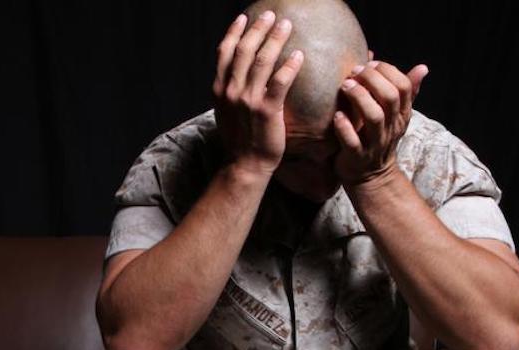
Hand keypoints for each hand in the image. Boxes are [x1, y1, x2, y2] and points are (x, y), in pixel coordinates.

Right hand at [213, 11, 303, 176]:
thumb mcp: (226, 111)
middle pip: (244, 50)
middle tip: (271, 15)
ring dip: (275, 39)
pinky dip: (289, 66)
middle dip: (258, 29)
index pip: (224, 53)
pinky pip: (280, 82)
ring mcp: (248, 101)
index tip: (244, 18)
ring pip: (262, 61)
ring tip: (286, 25)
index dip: (234, 32)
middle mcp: (231, 92)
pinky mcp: (267, 111)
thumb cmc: (239, 139)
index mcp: (219, 89)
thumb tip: (239, 74)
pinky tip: (299, 55)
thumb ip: (230, 91)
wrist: (245, 164)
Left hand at [333, 61, 428, 185]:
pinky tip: (337, 115)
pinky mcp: (357, 157)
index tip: (370, 64)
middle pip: (390, 98)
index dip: (388, 71)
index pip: (403, 87)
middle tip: (354, 71)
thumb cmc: (378, 138)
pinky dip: (344, 127)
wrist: (370, 177)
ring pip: (374, 117)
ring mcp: (375, 143)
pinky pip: (353, 142)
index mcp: (401, 115)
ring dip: (359, 98)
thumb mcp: (396, 116)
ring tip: (345, 86)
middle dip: (372, 80)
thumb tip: (422, 67)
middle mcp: (391, 128)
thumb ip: (406, 92)